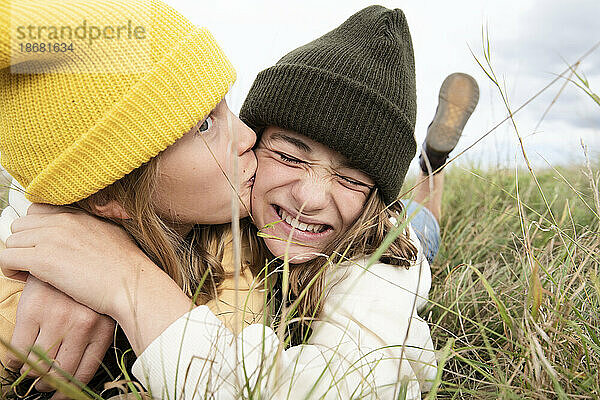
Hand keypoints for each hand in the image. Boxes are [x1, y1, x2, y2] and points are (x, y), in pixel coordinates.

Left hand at [0, 204, 192, 353]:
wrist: (132, 284)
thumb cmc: (127, 268)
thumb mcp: (113, 235)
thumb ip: (93, 229)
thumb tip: (86, 236)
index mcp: (79, 215)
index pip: (38, 210)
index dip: (35, 230)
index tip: (42, 246)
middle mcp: (63, 221)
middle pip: (21, 225)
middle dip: (24, 244)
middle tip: (33, 262)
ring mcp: (52, 238)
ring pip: (12, 241)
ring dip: (17, 257)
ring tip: (30, 273)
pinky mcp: (43, 259)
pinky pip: (6, 258)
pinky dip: (10, 270)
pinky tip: (25, 279)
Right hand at [6, 276, 114, 398]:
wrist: (74, 248)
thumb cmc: (89, 285)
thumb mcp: (100, 310)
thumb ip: (94, 335)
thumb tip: (75, 374)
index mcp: (102, 329)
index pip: (83, 372)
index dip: (69, 390)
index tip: (61, 396)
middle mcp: (82, 326)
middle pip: (60, 374)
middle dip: (48, 384)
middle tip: (43, 384)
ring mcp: (58, 318)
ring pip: (38, 366)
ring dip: (31, 375)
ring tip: (30, 373)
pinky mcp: (34, 310)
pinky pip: (19, 350)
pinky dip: (14, 362)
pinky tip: (17, 360)